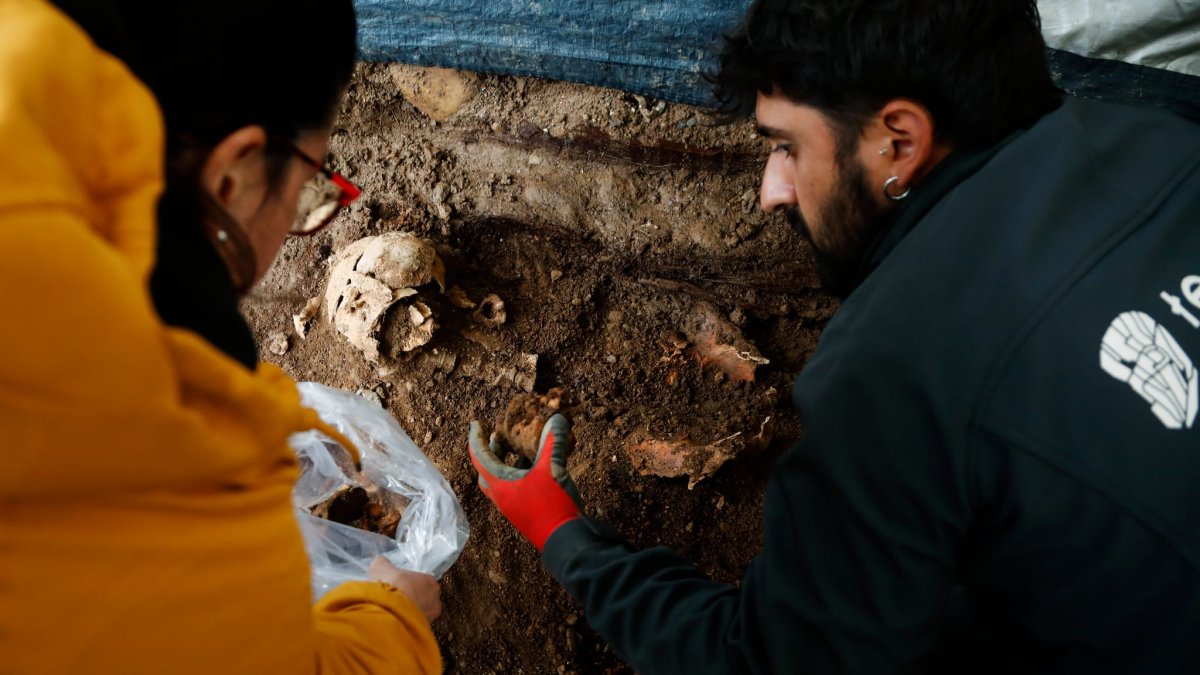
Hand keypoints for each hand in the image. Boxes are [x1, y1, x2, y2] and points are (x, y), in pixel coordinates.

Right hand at [368, 557, 441, 622]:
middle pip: (424, 598)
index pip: (423, 582)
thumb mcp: (381, 568)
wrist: (391, 610)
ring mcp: (431, 615)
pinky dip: (407, 625)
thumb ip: (382, 564)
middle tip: (397, 602)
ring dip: (410, 614)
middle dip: (413, 600)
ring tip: (394, 614)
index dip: (410, 585)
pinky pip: (415, 626)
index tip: (399, 588)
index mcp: (429, 581)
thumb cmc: (390, 585)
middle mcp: (435, 598)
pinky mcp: (424, 630)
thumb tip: (380, 561)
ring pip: (421, 614)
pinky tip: (395, 624)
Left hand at [468, 413, 583, 551]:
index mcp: (500, 484)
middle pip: (487, 470)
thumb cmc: (551, 505)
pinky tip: (537, 465)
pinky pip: (515, 487)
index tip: (476, 423)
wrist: (564, 540)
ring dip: (506, 462)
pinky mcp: (525, 510)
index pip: (479, 457)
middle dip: (490, 451)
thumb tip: (557, 419)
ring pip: (502, 480)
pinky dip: (521, 472)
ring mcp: (513, 505)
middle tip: (496, 436)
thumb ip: (553, 442)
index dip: (476, 438)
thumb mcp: (552, 468)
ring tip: (518, 446)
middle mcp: (502, 495)